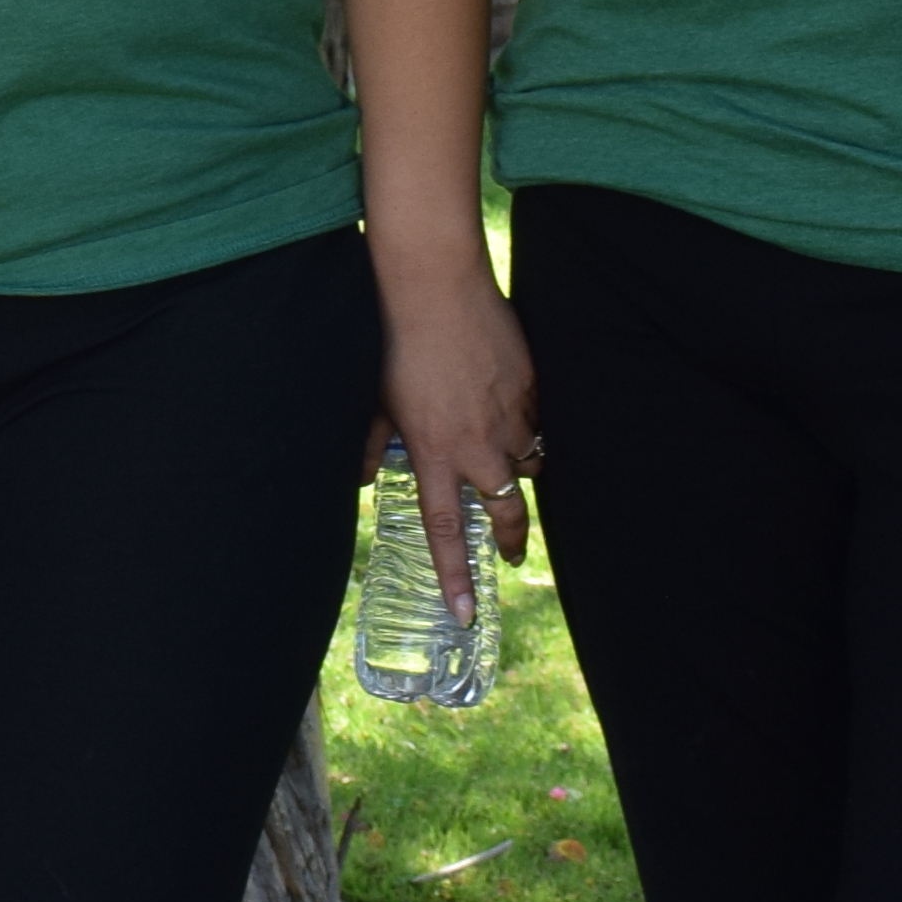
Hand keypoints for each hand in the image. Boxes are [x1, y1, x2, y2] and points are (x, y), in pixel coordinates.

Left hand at [365, 249, 541, 596]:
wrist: (435, 289)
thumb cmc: (395, 343)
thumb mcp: (373, 402)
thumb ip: (371, 447)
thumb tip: (363, 480)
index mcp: (434, 453)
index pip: (444, 530)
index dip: (455, 575)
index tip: (465, 613)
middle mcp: (476, 444)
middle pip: (504, 511)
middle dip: (509, 539)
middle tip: (508, 554)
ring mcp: (510, 417)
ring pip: (527, 465)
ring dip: (517, 471)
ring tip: (503, 465)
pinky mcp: (532, 388)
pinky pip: (538, 421)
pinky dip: (528, 426)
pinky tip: (510, 411)